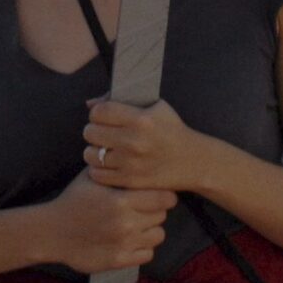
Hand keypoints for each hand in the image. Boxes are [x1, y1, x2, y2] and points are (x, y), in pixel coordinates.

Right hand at [43, 171, 173, 273]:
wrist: (53, 231)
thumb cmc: (73, 200)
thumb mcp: (91, 177)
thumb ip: (114, 168)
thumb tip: (133, 153)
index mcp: (120, 200)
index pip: (162, 198)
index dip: (164, 194)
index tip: (160, 193)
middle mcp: (125, 223)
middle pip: (161, 215)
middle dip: (156, 210)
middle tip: (146, 207)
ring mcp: (123, 244)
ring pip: (158, 235)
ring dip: (151, 228)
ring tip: (140, 223)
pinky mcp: (119, 261)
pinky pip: (148, 254)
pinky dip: (143, 247)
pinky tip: (132, 239)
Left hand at [83, 98, 208, 193]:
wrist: (192, 161)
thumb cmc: (172, 130)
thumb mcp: (156, 106)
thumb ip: (123, 101)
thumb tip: (90, 104)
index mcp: (140, 119)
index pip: (99, 112)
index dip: (97, 113)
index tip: (102, 116)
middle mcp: (134, 141)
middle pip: (90, 132)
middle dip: (94, 130)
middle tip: (101, 133)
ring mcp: (130, 163)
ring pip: (91, 154)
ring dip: (94, 150)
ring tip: (103, 149)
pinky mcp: (130, 181)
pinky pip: (98, 174)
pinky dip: (98, 168)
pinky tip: (107, 163)